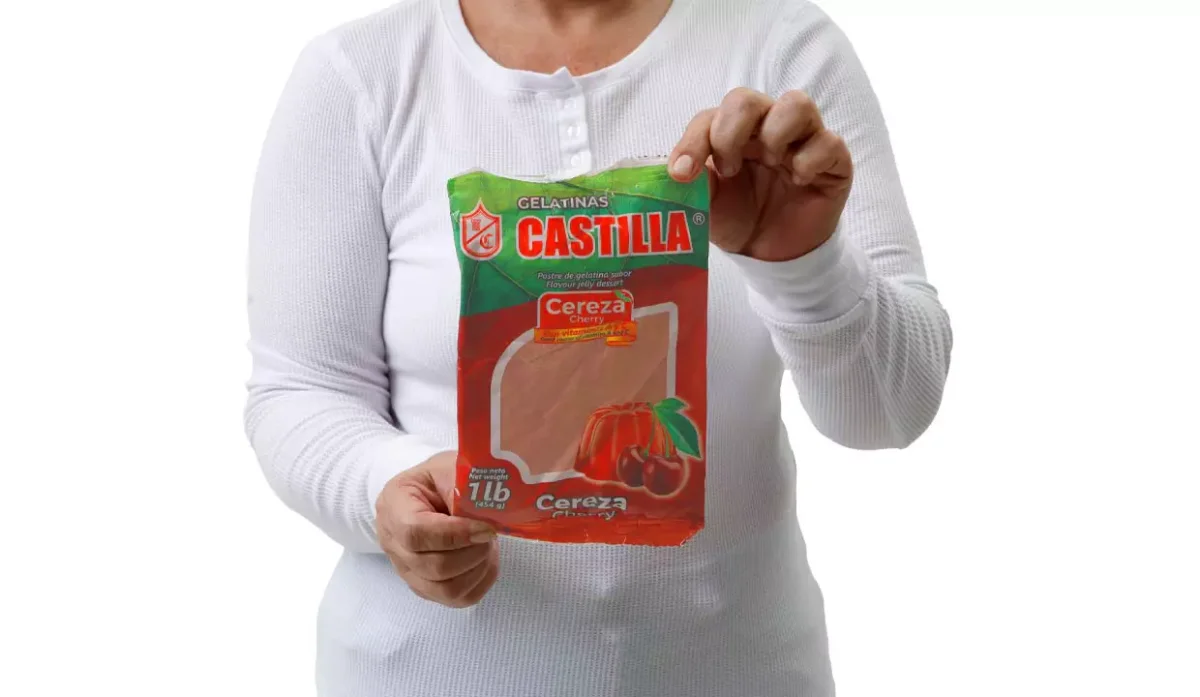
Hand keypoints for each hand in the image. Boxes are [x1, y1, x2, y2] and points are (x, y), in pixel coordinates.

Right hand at [375, 451, 499, 607]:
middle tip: (490, 532)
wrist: (428, 493)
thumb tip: (491, 515)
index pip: (416, 533)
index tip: (486, 527)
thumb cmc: (439, 478)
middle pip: (434, 566)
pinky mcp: (426, 587)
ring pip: (447, 589)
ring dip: (478, 568)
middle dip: (473, 552)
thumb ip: (466, 486)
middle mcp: (393, 544)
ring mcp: (407, 571)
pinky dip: (481, 581)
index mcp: (393, 506)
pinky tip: (486, 559)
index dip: (456, 534)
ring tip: (488, 545)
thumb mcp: (450, 467)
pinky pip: (458, 599)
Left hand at [669, 88, 853, 261]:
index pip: (710, 117)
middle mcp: (766, 126)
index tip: (682, 172)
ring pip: (797, 104)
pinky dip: (809, 161)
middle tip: (728, 169)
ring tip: (771, 164)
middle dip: (729, 132)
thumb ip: (694, 184)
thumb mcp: (707, 205)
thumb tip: (678, 170)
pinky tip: (799, 181)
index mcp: (731, 132)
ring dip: (774, 134)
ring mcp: (802, 139)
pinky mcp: (833, 159)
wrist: (771, 253)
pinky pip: (828, 142)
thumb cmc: (739, 218)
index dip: (693, 141)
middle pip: (746, 99)